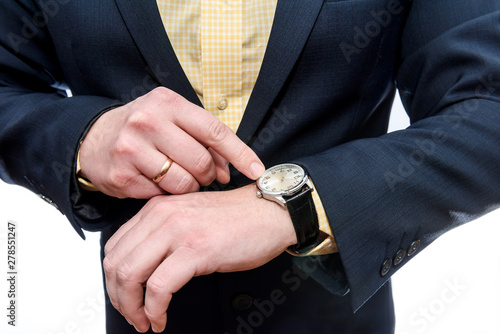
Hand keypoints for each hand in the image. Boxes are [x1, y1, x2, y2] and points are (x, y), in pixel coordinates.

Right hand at [79, 87, 264, 197]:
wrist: (93, 139)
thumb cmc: (143, 129)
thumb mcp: (172, 119)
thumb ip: (203, 139)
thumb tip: (229, 170)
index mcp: (167, 102)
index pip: (214, 130)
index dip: (240, 153)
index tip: (257, 170)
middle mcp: (148, 121)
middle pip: (201, 161)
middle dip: (208, 174)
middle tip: (202, 174)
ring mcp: (131, 148)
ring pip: (183, 183)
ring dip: (188, 186)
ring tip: (178, 177)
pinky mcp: (121, 175)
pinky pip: (161, 196)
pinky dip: (165, 194)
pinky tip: (156, 181)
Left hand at [103, 184, 296, 332]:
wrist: (270, 212)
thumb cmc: (237, 219)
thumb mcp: (189, 218)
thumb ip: (163, 233)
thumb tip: (143, 267)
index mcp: (157, 209)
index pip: (114, 247)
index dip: (112, 279)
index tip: (124, 296)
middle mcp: (162, 216)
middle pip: (115, 263)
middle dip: (118, 297)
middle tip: (132, 314)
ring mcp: (178, 232)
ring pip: (130, 275)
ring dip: (132, 307)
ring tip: (144, 321)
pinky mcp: (196, 250)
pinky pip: (159, 288)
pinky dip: (154, 310)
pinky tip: (161, 319)